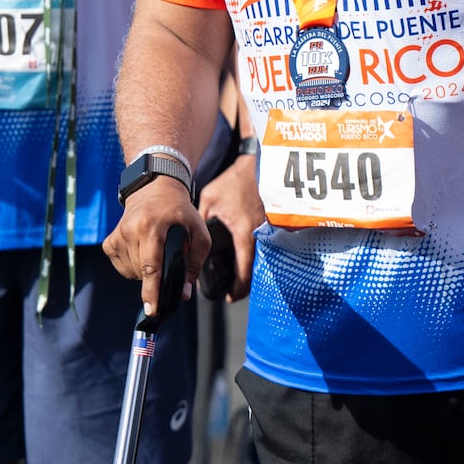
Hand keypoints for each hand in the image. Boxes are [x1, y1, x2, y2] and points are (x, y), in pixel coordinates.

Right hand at [106, 175, 206, 320]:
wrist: (154, 190)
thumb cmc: (180, 212)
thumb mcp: (198, 232)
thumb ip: (194, 263)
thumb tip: (183, 294)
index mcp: (151, 227)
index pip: (151, 266)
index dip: (152, 291)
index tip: (151, 310)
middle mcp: (130, 231)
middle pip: (143, 273)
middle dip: (157, 278)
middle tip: (168, 261)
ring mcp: (117, 237)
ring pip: (132, 273)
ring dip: (146, 272)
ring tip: (155, 251)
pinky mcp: (109, 243)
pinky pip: (123, 268)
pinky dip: (134, 268)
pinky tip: (143, 252)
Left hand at [199, 153, 265, 304]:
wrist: (259, 166)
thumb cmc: (234, 182)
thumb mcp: (210, 200)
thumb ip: (201, 222)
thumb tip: (190, 240)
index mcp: (244, 234)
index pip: (243, 272)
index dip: (237, 289)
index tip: (229, 297)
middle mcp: (261, 237)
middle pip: (256, 272)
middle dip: (244, 285)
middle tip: (232, 292)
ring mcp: (270, 232)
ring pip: (261, 262)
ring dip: (250, 273)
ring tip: (237, 280)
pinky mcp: (273, 227)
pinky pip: (266, 250)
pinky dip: (257, 259)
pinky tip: (246, 260)